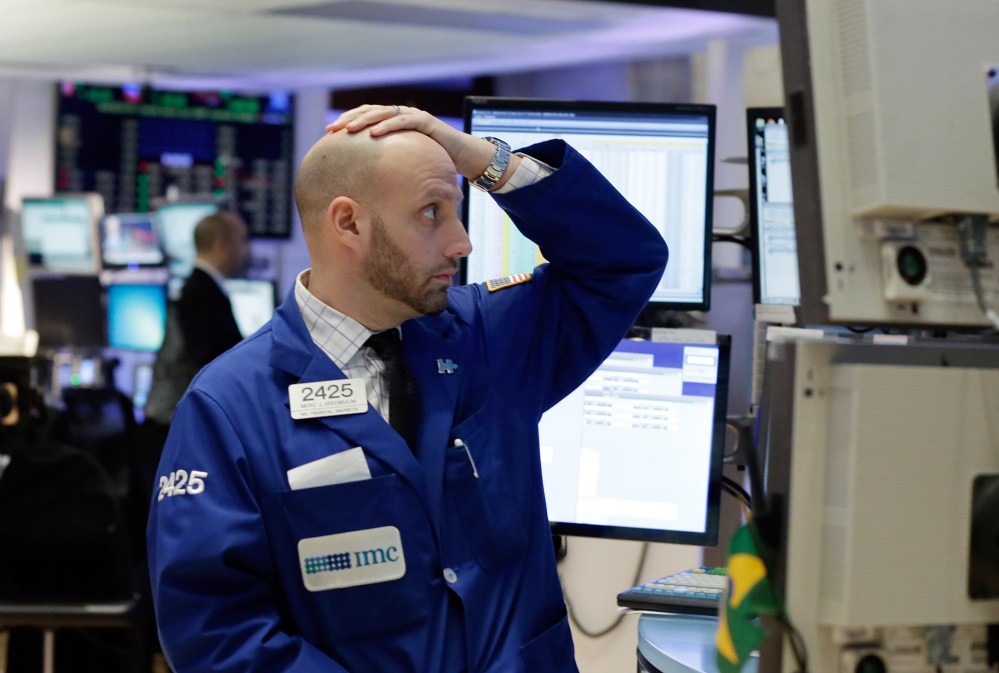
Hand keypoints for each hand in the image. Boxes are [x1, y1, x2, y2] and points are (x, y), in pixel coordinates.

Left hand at [325, 104, 518, 184]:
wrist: (465, 159)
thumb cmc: (435, 164)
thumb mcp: (406, 165)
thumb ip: (388, 167)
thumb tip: (364, 186)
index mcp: (393, 124)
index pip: (365, 118)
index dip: (346, 123)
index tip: (328, 134)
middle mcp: (401, 116)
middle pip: (368, 112)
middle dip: (348, 119)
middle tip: (331, 129)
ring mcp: (413, 116)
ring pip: (382, 112)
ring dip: (363, 119)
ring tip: (348, 129)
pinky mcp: (426, 122)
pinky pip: (403, 120)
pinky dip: (388, 125)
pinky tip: (373, 134)